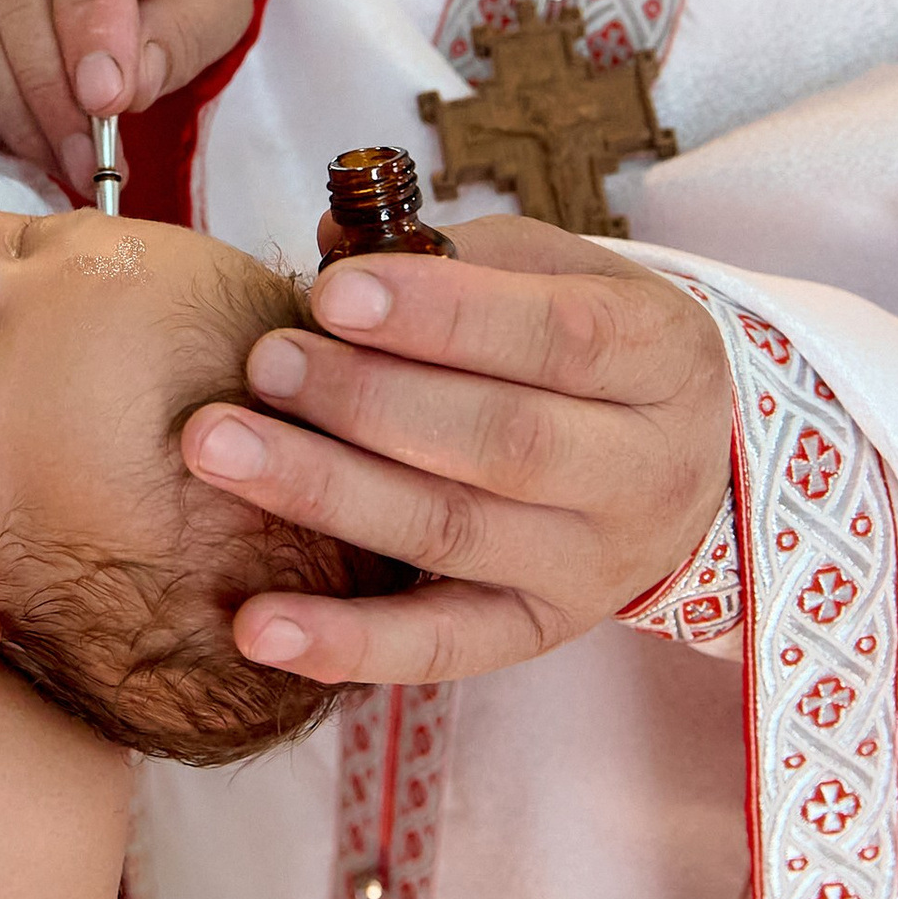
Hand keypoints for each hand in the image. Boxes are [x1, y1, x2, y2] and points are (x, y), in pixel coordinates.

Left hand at [180, 217, 730, 684]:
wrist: (677, 466)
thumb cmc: (582, 343)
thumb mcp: (556, 273)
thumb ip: (457, 256)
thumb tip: (334, 250)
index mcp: (661, 358)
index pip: (561, 336)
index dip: (442, 314)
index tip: (332, 293)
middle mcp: (642, 472)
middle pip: (503, 442)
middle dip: (368, 400)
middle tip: (264, 363)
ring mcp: (592, 566)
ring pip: (453, 536)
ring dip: (327, 494)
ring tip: (220, 450)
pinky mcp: (538, 633)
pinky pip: (441, 649)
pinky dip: (347, 644)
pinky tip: (256, 625)